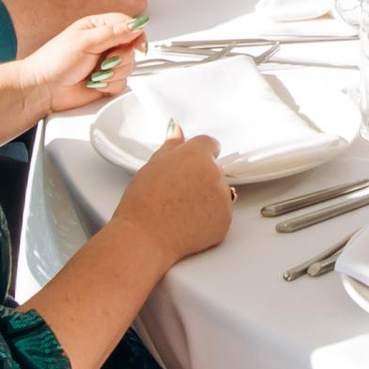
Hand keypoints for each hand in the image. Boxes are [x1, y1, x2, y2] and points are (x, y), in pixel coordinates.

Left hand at [33, 14, 149, 115]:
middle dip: (120, 58)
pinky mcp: (106, 81)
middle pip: (132, 47)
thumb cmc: (54, 61)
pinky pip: (122, 83)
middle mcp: (104, 44)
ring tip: (95, 73)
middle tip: (104, 61)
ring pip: (128, 66)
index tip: (138, 44)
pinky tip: (95, 83)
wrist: (43, 89)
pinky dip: (109, 85)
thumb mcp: (84, 41)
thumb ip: (113, 33)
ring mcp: (105, 63)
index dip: (136, 34)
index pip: (128, 25)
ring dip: (113, 73)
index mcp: (97, 27)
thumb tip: (136, 25)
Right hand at [117, 132, 233, 277]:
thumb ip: (171, 146)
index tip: (189, 165)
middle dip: (200, 178)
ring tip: (179, 209)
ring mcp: (223, 198)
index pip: (210, 144)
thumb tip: (177, 131)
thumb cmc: (143, 203)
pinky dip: (208, 218)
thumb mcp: (152, 165)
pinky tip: (187, 222)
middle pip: (213, 169)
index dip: (197, 155)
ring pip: (218, 192)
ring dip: (206, 197)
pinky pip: (220, 214)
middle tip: (176, 192)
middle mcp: (215, 174)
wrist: (144, 237)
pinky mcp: (225, 221)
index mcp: (197, 155)